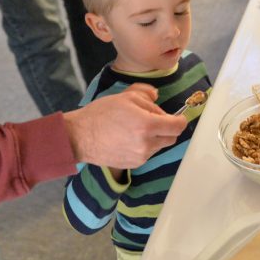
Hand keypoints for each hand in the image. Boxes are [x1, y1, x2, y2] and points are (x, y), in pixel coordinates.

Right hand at [63, 83, 187, 168]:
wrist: (79, 137)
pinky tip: (129, 139)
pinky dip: (145, 146)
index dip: (180, 120)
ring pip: (160, 146)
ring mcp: (141, 156)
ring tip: (135, 129)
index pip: (177, 126)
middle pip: (171, 137)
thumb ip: (146, 94)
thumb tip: (157, 96)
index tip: (177, 117)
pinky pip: (148, 154)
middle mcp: (146, 144)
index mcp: (147, 125)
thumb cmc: (101, 114)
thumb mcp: (125, 97)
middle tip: (152, 120)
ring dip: (155, 137)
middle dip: (166, 128)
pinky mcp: (134, 165)